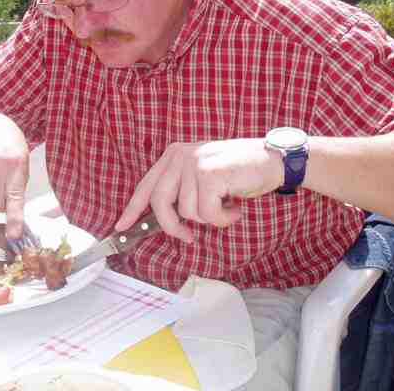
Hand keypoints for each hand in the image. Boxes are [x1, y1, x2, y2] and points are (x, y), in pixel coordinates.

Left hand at [115, 138, 282, 241]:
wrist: (272, 160)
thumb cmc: (239, 172)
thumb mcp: (203, 175)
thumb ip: (182, 189)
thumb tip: (163, 219)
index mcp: (173, 156)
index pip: (146, 186)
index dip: (132, 209)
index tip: (121, 227)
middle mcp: (179, 156)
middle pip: (160, 204)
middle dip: (173, 226)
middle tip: (189, 237)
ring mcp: (194, 164)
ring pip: (188, 212)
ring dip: (210, 218)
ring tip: (226, 205)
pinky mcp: (210, 175)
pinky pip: (208, 214)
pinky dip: (224, 219)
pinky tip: (235, 207)